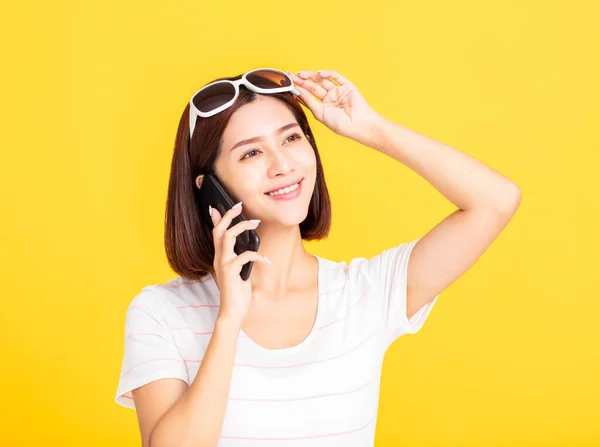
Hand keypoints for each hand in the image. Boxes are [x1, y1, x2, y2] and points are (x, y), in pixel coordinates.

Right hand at [209, 203, 269, 324]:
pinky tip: (266, 261)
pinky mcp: (230, 271)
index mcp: (220, 257)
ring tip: (255, 223)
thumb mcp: (239, 272)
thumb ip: (240, 258)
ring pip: (227, 237)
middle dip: (229, 216)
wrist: (233, 311)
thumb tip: (246, 246)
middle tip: (239, 206)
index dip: (219, 218)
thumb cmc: (238, 292)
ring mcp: (223, 264)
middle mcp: (219, 258)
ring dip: (242, 227)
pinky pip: (244, 256)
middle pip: (219, 230)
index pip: (216, 233)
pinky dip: (257, 256)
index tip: (225, 206)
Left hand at [287, 70, 381, 146]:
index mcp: (322, 107)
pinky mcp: (346, 86)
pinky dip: (327, 74)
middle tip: (291, 76)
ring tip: (301, 74)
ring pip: (322, 80)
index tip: (288, 85)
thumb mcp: (319, 113)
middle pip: (313, 87)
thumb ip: (308, 101)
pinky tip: (318, 74)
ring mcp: (338, 91)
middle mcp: (329, 98)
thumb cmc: (339, 123)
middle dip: (302, 81)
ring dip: (311, 76)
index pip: (308, 96)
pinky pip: (336, 77)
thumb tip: (297, 91)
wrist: (358, 124)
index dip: (298, 90)